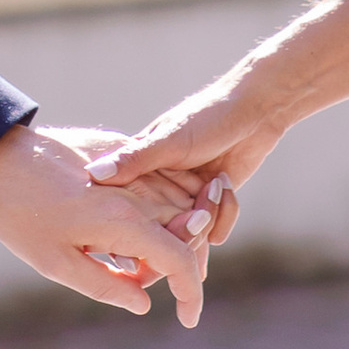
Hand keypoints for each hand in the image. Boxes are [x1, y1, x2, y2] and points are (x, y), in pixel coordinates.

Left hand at [0, 124, 208, 325]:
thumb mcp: (57, 264)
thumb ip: (106, 285)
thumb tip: (143, 303)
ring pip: (179, 201)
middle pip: (188, 230)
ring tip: (135, 261)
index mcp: (123, 220)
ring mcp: (130, 166)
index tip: (188, 318)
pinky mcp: (118, 150)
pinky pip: (157, 179)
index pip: (180, 259)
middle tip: (145, 283)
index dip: (192, 292)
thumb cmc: (19, 216)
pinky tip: (131, 227)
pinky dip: (161, 206)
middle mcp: (136, 189)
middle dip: (185, 264)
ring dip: (175, 234)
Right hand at [84, 76, 283, 246]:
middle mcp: (160, 189)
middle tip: (198, 214)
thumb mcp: (169, 140)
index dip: (134, 231)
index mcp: (140, 171)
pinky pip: (213, 232)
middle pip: (161, 234)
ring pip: (190, 236)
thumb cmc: (207, 117)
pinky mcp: (211, 204)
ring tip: (219, 186)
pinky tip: (228, 188)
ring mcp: (186, 198)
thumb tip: (93, 174)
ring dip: (210, 218)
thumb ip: (134, 160)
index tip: (148, 238)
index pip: (126, 212)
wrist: (255, 110)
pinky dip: (225, 216)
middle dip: (182, 230)